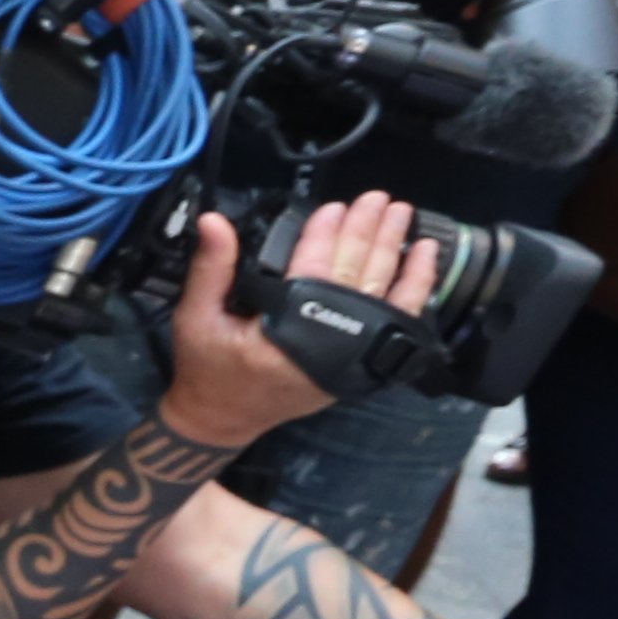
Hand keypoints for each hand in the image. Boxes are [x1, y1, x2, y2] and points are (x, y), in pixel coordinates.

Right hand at [153, 197, 412, 454]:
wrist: (223, 419)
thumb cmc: (206, 368)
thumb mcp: (194, 317)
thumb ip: (209, 268)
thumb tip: (213, 221)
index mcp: (280, 335)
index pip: (311, 274)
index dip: (324, 237)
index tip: (334, 207)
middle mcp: (323, 347)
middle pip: (353, 277)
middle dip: (366, 233)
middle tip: (378, 199)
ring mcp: (346, 356)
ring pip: (379, 291)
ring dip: (391, 249)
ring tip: (400, 214)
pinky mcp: (358, 359)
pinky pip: (396, 318)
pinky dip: (414, 286)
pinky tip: (423, 257)